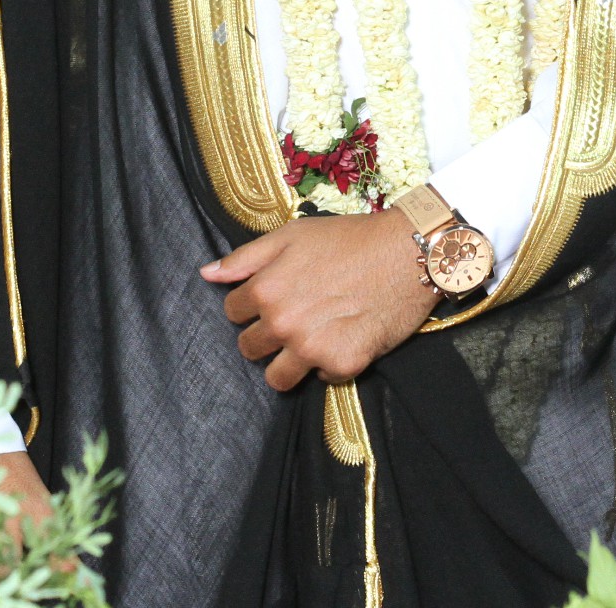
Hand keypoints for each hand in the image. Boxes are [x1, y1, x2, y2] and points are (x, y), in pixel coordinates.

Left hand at [202, 211, 441, 390]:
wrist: (408, 253)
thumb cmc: (350, 238)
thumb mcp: (293, 235)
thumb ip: (246, 257)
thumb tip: (207, 274)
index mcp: (266, 289)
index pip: (232, 313)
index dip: (252, 304)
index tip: (275, 297)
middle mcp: (283, 323)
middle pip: (249, 349)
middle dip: (266, 336)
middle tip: (295, 318)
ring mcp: (312, 348)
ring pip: (277, 378)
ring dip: (289, 363)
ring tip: (312, 340)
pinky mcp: (343, 365)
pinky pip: (321, 380)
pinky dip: (330, 364)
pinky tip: (345, 338)